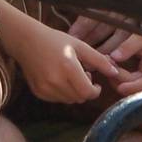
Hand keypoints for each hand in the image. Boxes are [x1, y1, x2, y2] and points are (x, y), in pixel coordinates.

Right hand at [3, 16, 127, 104]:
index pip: (88, 92)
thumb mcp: (79, 46)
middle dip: (85, 90)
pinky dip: (61, 92)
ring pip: (69, 100)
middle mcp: (55, 80)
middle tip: (82, 75)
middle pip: (79, 98)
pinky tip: (58, 78)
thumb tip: (115, 72)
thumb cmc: (55, 40)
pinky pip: (57, 99)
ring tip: (69, 75)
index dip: (95, 91)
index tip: (96, 84)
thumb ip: (99, 60)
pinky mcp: (38, 92)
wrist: (27, 40)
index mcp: (68, 67)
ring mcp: (45, 88)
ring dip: (73, 92)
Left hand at [106, 31, 141, 94]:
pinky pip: (134, 84)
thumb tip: (114, 57)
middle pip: (137, 87)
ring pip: (134, 88)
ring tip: (108, 64)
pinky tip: (114, 68)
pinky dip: (123, 78)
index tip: (120, 86)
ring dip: (119, 79)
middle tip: (105, 63)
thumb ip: (129, 46)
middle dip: (119, 78)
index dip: (133, 87)